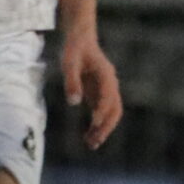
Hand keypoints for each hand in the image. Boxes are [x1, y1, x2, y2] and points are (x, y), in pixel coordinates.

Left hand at [59, 31, 122, 149]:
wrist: (81, 39)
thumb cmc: (74, 49)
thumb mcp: (69, 62)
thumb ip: (71, 82)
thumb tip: (74, 104)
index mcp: (106, 76)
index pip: (108, 97)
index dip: (102, 110)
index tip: (93, 122)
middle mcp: (110, 85)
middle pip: (115, 110)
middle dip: (106, 126)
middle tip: (94, 142)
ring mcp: (106, 90)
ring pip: (111, 114)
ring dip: (103, 129)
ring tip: (91, 144)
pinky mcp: (99, 94)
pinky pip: (102, 113)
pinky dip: (97, 125)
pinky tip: (88, 136)